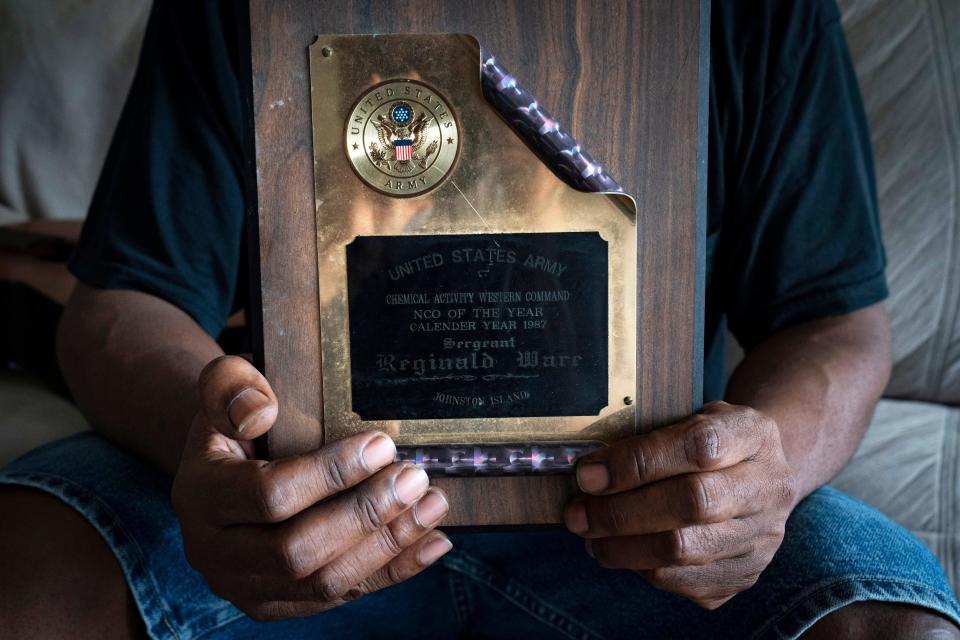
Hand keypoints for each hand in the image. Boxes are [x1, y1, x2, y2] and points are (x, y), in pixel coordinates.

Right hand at [172, 356, 451, 619]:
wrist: (226, 465)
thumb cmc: (235, 419)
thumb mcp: (223, 386)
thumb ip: (231, 386)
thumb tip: (260, 411)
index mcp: (199, 495)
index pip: (269, 495)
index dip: (330, 474)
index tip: (382, 445)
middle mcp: (213, 553)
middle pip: (297, 551)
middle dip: (366, 515)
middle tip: (415, 478)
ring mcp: (245, 588)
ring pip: (323, 583)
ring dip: (388, 545)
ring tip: (432, 505)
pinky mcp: (279, 605)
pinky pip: (341, 598)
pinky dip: (392, 571)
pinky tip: (432, 542)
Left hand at [565, 401, 796, 608]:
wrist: (764, 474)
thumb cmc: (710, 441)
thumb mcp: (692, 415)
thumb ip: (651, 433)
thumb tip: (590, 470)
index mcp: (753, 434)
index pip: (698, 446)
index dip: (637, 462)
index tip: (589, 474)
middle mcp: (768, 487)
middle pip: (692, 503)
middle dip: (620, 512)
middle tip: (577, 513)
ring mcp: (762, 536)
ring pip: (684, 551)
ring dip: (622, 547)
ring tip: (589, 535)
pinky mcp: (746, 574)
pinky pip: (685, 582)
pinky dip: (641, 568)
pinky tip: (619, 551)